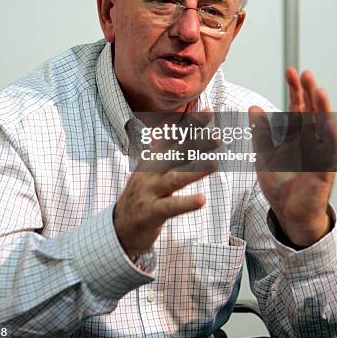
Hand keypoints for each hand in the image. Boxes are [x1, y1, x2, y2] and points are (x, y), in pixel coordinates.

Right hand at [114, 111, 217, 259]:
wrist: (119, 226)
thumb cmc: (144, 194)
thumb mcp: (153, 170)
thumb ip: (170, 152)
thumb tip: (186, 129)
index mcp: (153, 159)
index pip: (173, 136)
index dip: (190, 124)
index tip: (208, 111)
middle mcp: (150, 172)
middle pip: (176, 154)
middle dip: (196, 144)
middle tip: (217, 137)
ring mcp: (149, 191)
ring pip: (174, 178)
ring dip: (195, 170)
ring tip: (214, 164)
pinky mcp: (151, 212)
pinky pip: (170, 206)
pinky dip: (186, 203)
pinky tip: (202, 200)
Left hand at [249, 68, 336, 246]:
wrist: (289, 214)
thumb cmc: (281, 184)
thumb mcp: (264, 155)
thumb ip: (261, 132)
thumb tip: (254, 108)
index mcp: (297, 136)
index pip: (298, 107)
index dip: (295, 90)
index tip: (290, 71)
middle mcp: (311, 141)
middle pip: (312, 112)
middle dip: (308, 92)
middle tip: (304, 73)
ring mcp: (320, 154)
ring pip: (323, 126)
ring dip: (322, 108)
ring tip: (318, 90)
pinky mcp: (325, 169)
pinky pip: (329, 149)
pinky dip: (328, 134)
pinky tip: (326, 119)